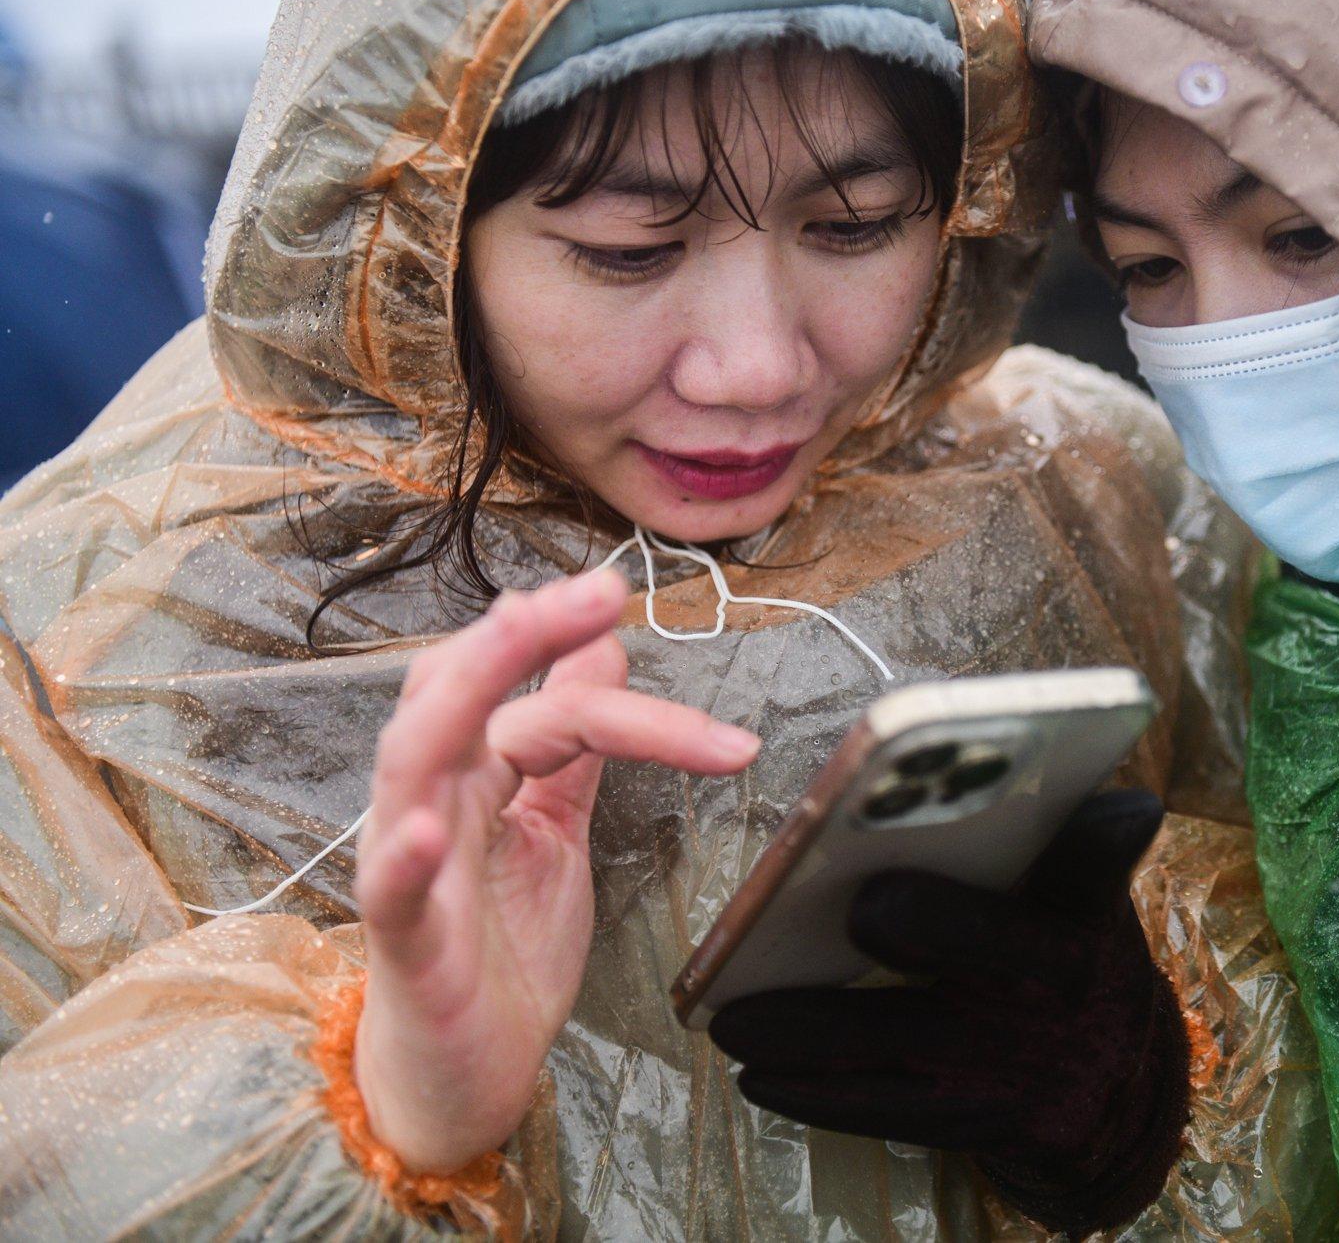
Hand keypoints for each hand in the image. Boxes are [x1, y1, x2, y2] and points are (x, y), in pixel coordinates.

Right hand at [354, 568, 759, 1172]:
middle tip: (595, 591)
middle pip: (455, 693)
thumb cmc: (504, 947)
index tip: (625, 595)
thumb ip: (574, 742)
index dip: (576, 642)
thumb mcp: (557, 826)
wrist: (471, 1071)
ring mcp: (411, 866)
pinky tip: (428, 829)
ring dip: (463, 692)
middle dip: (520, 632)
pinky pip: (390, 893)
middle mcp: (432, 801)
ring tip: (515, 631)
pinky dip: (403, 856)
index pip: (529, 692)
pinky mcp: (406, 943)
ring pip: (410, 760)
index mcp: (474, 773)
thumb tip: (602, 645)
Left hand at [710, 790, 1191, 1237]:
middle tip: (872, 903)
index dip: (1109, 830)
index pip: (1098, 851)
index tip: (1126, 808)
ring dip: (815, 1028)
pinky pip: (892, 1110)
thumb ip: (1012, 839)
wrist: (1104, 1084)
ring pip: (910, 1035)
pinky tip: (758, 1076)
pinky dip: (819, 1095)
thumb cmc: (1051, 950)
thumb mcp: (1058, 891)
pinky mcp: (993, 1121)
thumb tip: (913, 780)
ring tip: (733, 1019)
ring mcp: (1032, 1057)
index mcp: (1084, 899)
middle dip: (938, 921)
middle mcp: (1069, 976)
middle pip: (999, 939)